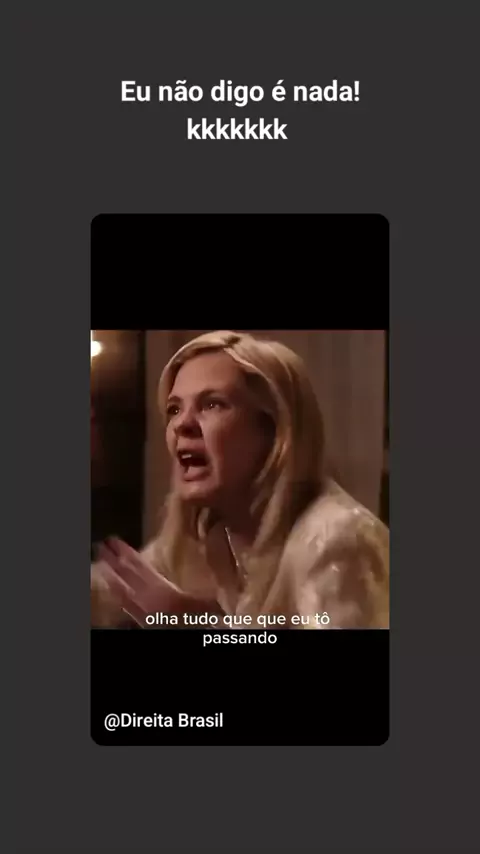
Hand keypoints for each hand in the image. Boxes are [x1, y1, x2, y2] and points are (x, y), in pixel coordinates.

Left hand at [96, 537, 222, 626]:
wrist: (190, 637)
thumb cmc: (200, 624)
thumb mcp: (208, 605)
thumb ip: (208, 592)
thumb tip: (220, 574)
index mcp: (163, 592)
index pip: (140, 568)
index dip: (126, 554)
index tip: (114, 540)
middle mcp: (149, 601)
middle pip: (127, 577)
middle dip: (113, 561)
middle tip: (100, 546)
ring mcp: (143, 613)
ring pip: (122, 592)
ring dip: (111, 577)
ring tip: (102, 564)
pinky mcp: (144, 624)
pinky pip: (127, 608)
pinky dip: (119, 597)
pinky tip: (116, 592)